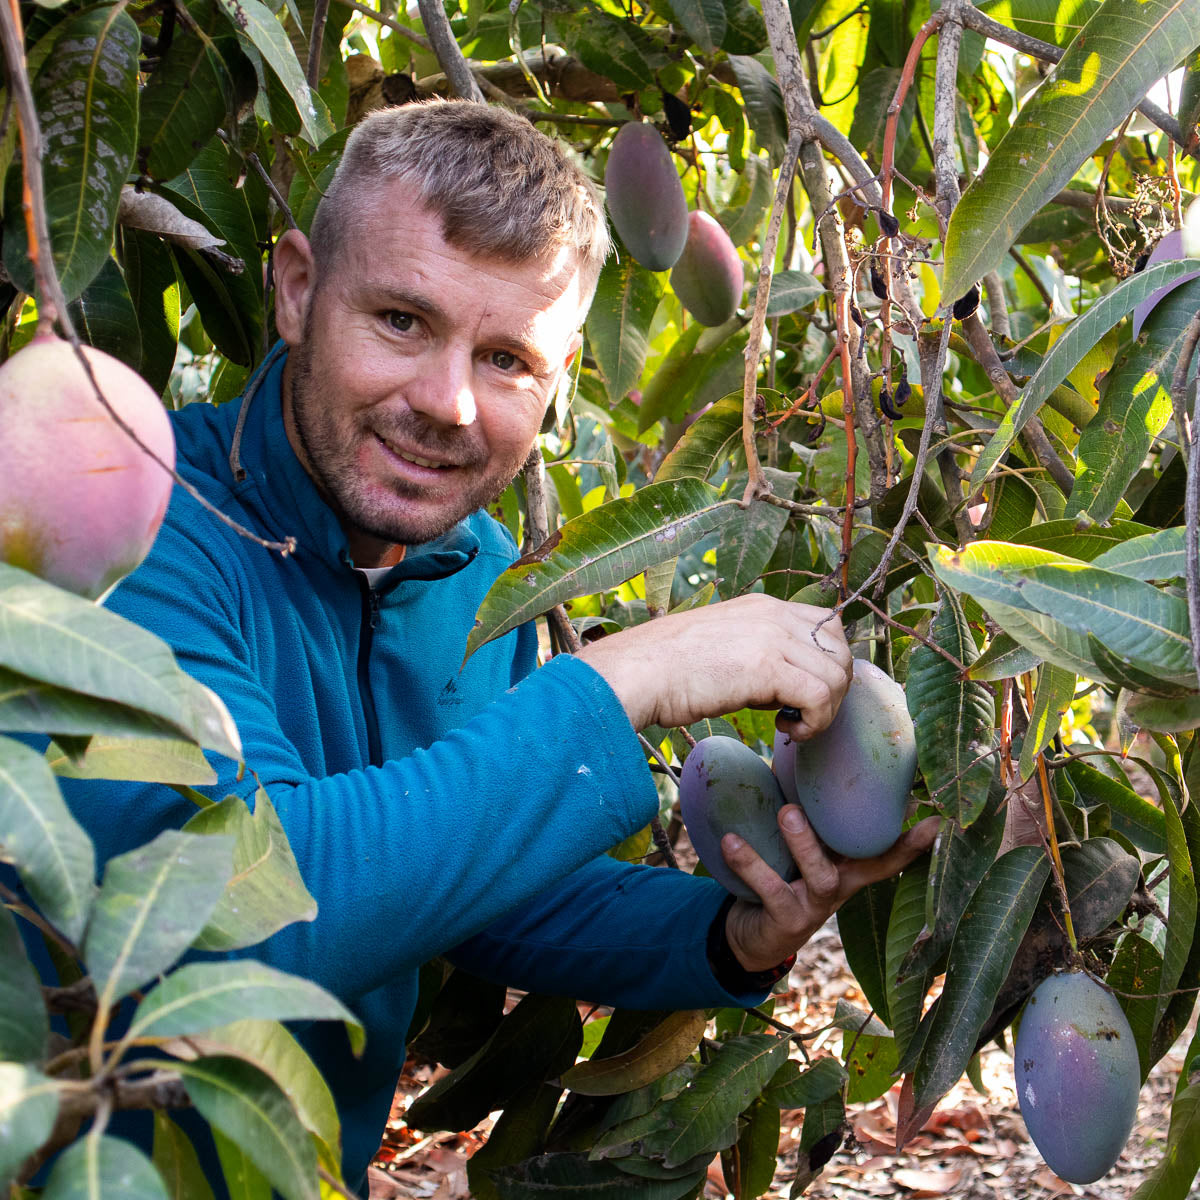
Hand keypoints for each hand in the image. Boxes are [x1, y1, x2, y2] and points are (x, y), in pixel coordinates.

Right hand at [576, 594, 851, 735]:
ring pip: (836, 675)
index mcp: (764, 606)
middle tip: (802, 714)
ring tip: (791, 725)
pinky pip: (821, 696)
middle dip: (833, 689)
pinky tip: (785, 730)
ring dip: (823, 710)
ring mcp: (772, 638)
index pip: (826, 626)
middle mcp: (773, 615)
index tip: (801, 693)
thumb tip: (783, 685)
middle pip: (840, 649)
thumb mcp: (722, 646)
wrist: (638, 672)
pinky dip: (814, 722)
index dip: (825, 663)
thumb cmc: (667, 669)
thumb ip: (756, 652)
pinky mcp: (767, 667)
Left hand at [719, 804, 940, 972]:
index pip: (887, 854)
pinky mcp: (786, 921)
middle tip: (835, 794)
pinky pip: (771, 890)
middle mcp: (838, 888)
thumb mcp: (799, 849)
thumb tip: (796, 755)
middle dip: (863, 832)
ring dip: (803, 842)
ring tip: (786, 811)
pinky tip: (730, 842)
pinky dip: (750, 864)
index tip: (938, 821)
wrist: (750, 933)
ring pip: (820, 876)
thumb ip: (807, 814)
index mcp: (847, 868)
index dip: (914, 841)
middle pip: (862, 864)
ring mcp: (815, 908)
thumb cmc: (780, 875)